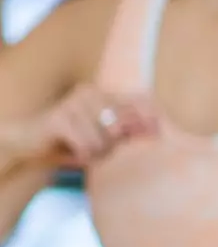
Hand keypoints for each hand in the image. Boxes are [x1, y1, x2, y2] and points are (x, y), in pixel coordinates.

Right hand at [9, 87, 158, 169]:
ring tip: (88, 152)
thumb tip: (160, 133)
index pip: (138, 99)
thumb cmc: (74, 142)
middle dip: (118, 144)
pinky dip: (86, 154)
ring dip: (100, 152)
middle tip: (103, 151)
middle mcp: (90, 92)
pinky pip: (86, 144)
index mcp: (105, 93)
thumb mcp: (105, 136)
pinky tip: (78, 154)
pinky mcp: (58, 118)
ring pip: (106, 137)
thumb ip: (129, 132)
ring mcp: (73, 102)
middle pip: (124, 124)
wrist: (29, 143)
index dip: (152, 118)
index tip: (158, 136)